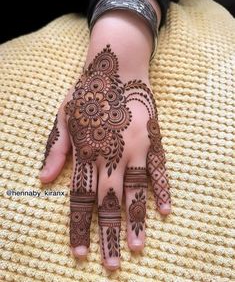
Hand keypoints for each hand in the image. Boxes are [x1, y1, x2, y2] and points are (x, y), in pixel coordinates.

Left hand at [39, 44, 170, 269]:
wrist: (118, 67)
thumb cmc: (89, 92)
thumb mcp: (64, 116)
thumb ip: (57, 149)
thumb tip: (43, 181)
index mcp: (87, 149)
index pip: (80, 197)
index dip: (79, 227)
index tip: (79, 252)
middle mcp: (111, 153)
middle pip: (108, 201)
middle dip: (108, 235)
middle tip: (111, 265)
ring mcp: (135, 147)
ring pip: (135, 191)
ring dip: (136, 221)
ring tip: (137, 248)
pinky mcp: (153, 140)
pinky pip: (159, 169)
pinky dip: (162, 190)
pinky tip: (165, 211)